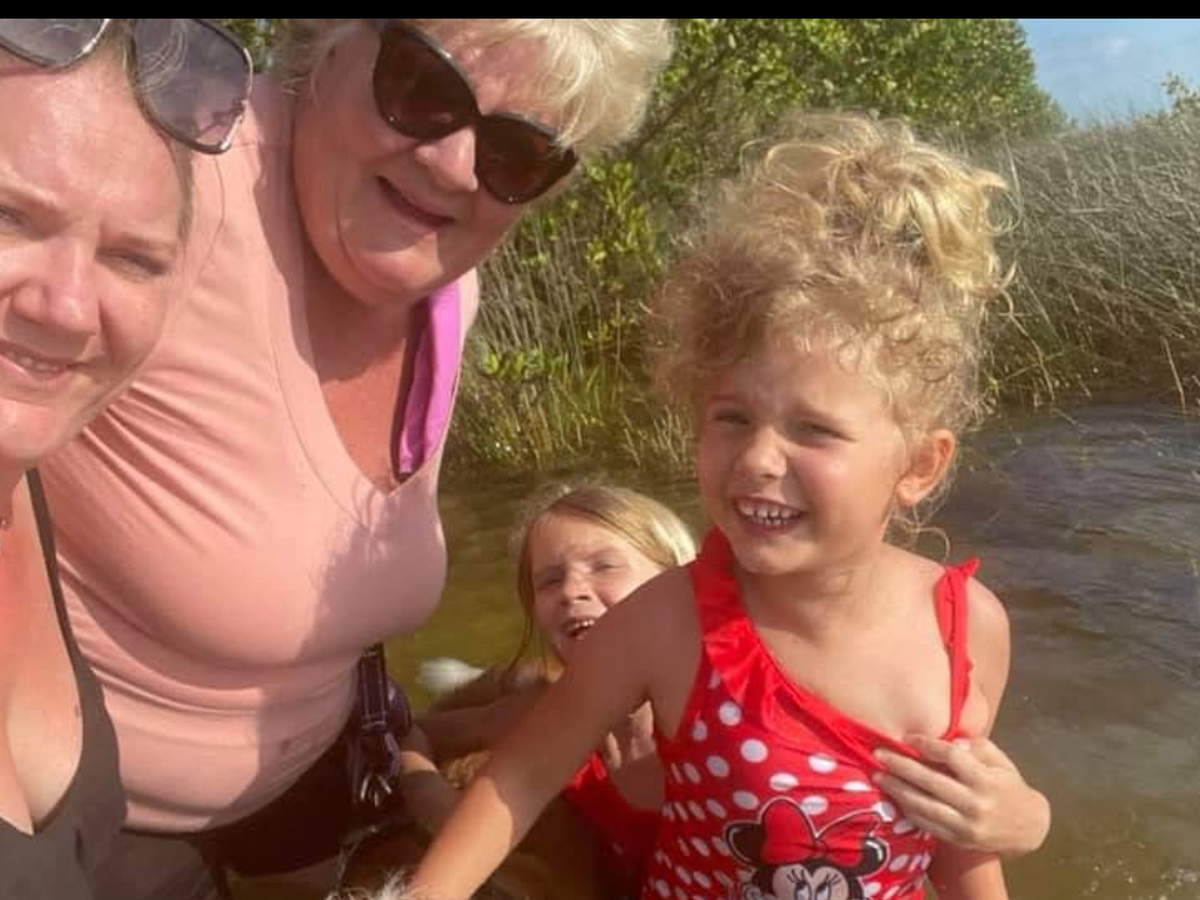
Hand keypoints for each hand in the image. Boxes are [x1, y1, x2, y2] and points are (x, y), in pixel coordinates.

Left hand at [873, 735, 1050, 856]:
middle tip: (878, 754)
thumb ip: (977, 747)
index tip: (908, 737)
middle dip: (901, 766)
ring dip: (897, 790)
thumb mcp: (1001, 761)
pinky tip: (895, 797)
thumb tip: (949, 741)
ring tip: (878, 776)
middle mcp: (975, 803)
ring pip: (925, 805)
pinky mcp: (959, 839)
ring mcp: (966, 825)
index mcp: (987, 780)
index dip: (927, 744)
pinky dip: (909, 810)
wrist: (1028, 827)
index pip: (951, 757)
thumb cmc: (1010, 786)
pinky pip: (928, 824)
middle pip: (931, 781)